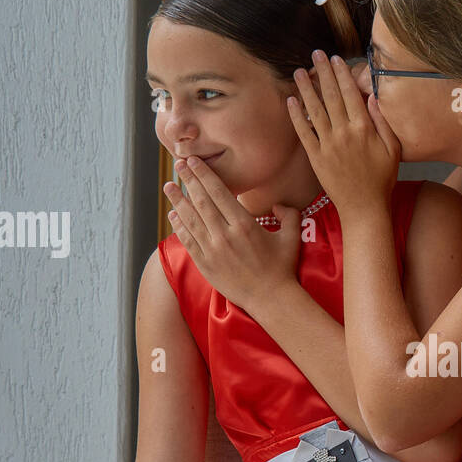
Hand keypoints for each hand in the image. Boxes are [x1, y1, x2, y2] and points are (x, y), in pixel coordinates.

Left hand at [163, 158, 302, 315]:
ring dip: (178, 200)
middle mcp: (225, 235)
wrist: (270, 299)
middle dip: (188, 180)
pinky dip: (179, 226)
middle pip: (201, 201)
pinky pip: (188, 240)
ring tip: (169, 186)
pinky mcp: (205, 264)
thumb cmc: (282, 268)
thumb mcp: (292, 238)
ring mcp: (212, 250)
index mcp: (244, 224)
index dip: (204, 175)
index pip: (218, 192)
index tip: (194, 162)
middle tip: (178, 165)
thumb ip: (289, 215)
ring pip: (190, 219)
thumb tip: (278, 205)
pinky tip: (173, 215)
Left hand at [288, 50, 400, 213]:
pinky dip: (296, 116)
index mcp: (364, 128)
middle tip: (315, 54)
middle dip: (323, 72)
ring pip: (315, 110)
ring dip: (306, 88)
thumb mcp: (393, 149)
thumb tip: (374, 97)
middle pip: (331, 96)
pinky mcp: (316, 158)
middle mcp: (344, 133)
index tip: (336, 59)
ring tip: (299, 71)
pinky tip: (291, 100)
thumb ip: (383, 122)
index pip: (351, 94)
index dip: (342, 74)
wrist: (364, 207)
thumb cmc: (382, 179)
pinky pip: (304, 132)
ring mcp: (328, 145)